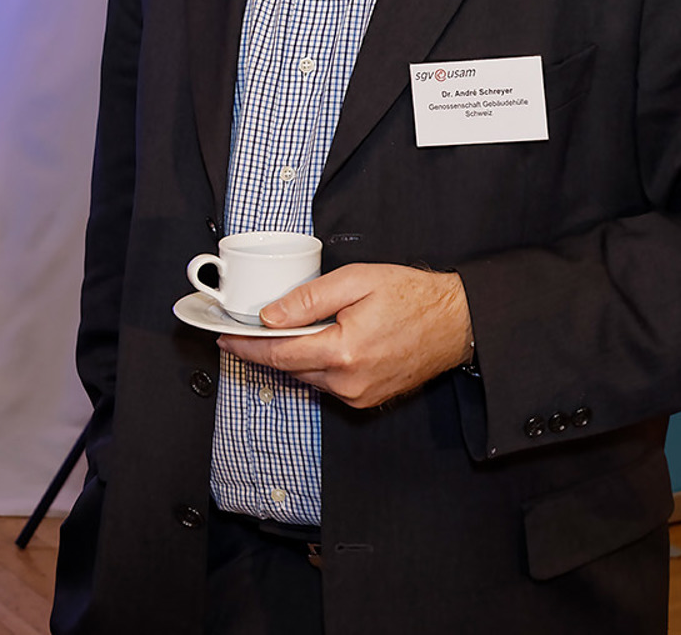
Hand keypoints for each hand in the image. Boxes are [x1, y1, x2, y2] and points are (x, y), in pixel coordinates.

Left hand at [216, 263, 471, 408]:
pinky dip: (314, 365)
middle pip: (289, 367)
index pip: (279, 352)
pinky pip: (327, 384)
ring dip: (290, 357)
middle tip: (242, 332)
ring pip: (307, 377)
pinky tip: (313, 344)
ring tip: (278, 333)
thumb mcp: (355, 281)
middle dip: (263, 350)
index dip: (247, 345)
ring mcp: (360, 395)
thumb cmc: (411, 297)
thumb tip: (269, 315)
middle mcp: (349, 381)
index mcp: (344, 352)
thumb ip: (308, 299)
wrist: (456, 322)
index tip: (224, 337)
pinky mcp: (368, 398)